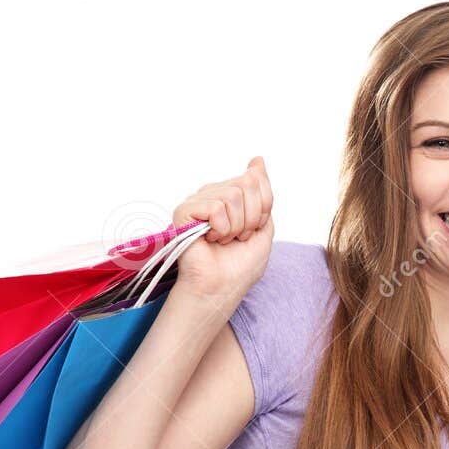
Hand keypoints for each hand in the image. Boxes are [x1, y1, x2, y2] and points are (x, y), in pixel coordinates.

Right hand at [171, 157, 275, 308]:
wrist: (222, 288)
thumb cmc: (240, 265)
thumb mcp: (264, 226)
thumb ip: (263, 193)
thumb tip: (257, 160)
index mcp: (232, 196)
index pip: (256, 180)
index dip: (263, 207)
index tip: (254, 228)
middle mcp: (214, 194)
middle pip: (247, 184)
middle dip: (252, 217)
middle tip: (238, 236)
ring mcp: (198, 201)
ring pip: (232, 196)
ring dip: (236, 226)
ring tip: (224, 239)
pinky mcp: (184, 211)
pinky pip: (216, 208)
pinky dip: (221, 229)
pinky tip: (211, 239)